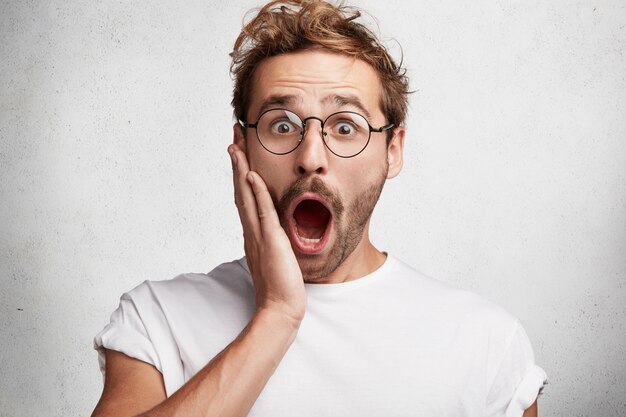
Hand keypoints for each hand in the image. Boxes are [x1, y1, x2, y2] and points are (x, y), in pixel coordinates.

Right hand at [229, 144, 306, 323]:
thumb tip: (271, 228)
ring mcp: (258, 234)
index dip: (240, 171)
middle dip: (237, 161)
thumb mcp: (275, 254)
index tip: (239, 150)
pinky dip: (256, 193)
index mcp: (253, 232)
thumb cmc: (280, 284)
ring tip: (235, 146)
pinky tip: (252, 175)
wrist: (281, 308)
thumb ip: (271, 239)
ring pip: (246, 196)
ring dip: (241, 169)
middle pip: (240, 189)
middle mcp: (251, 230)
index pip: (244, 195)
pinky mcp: (270, 241)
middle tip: (233, 136)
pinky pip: (262, 212)